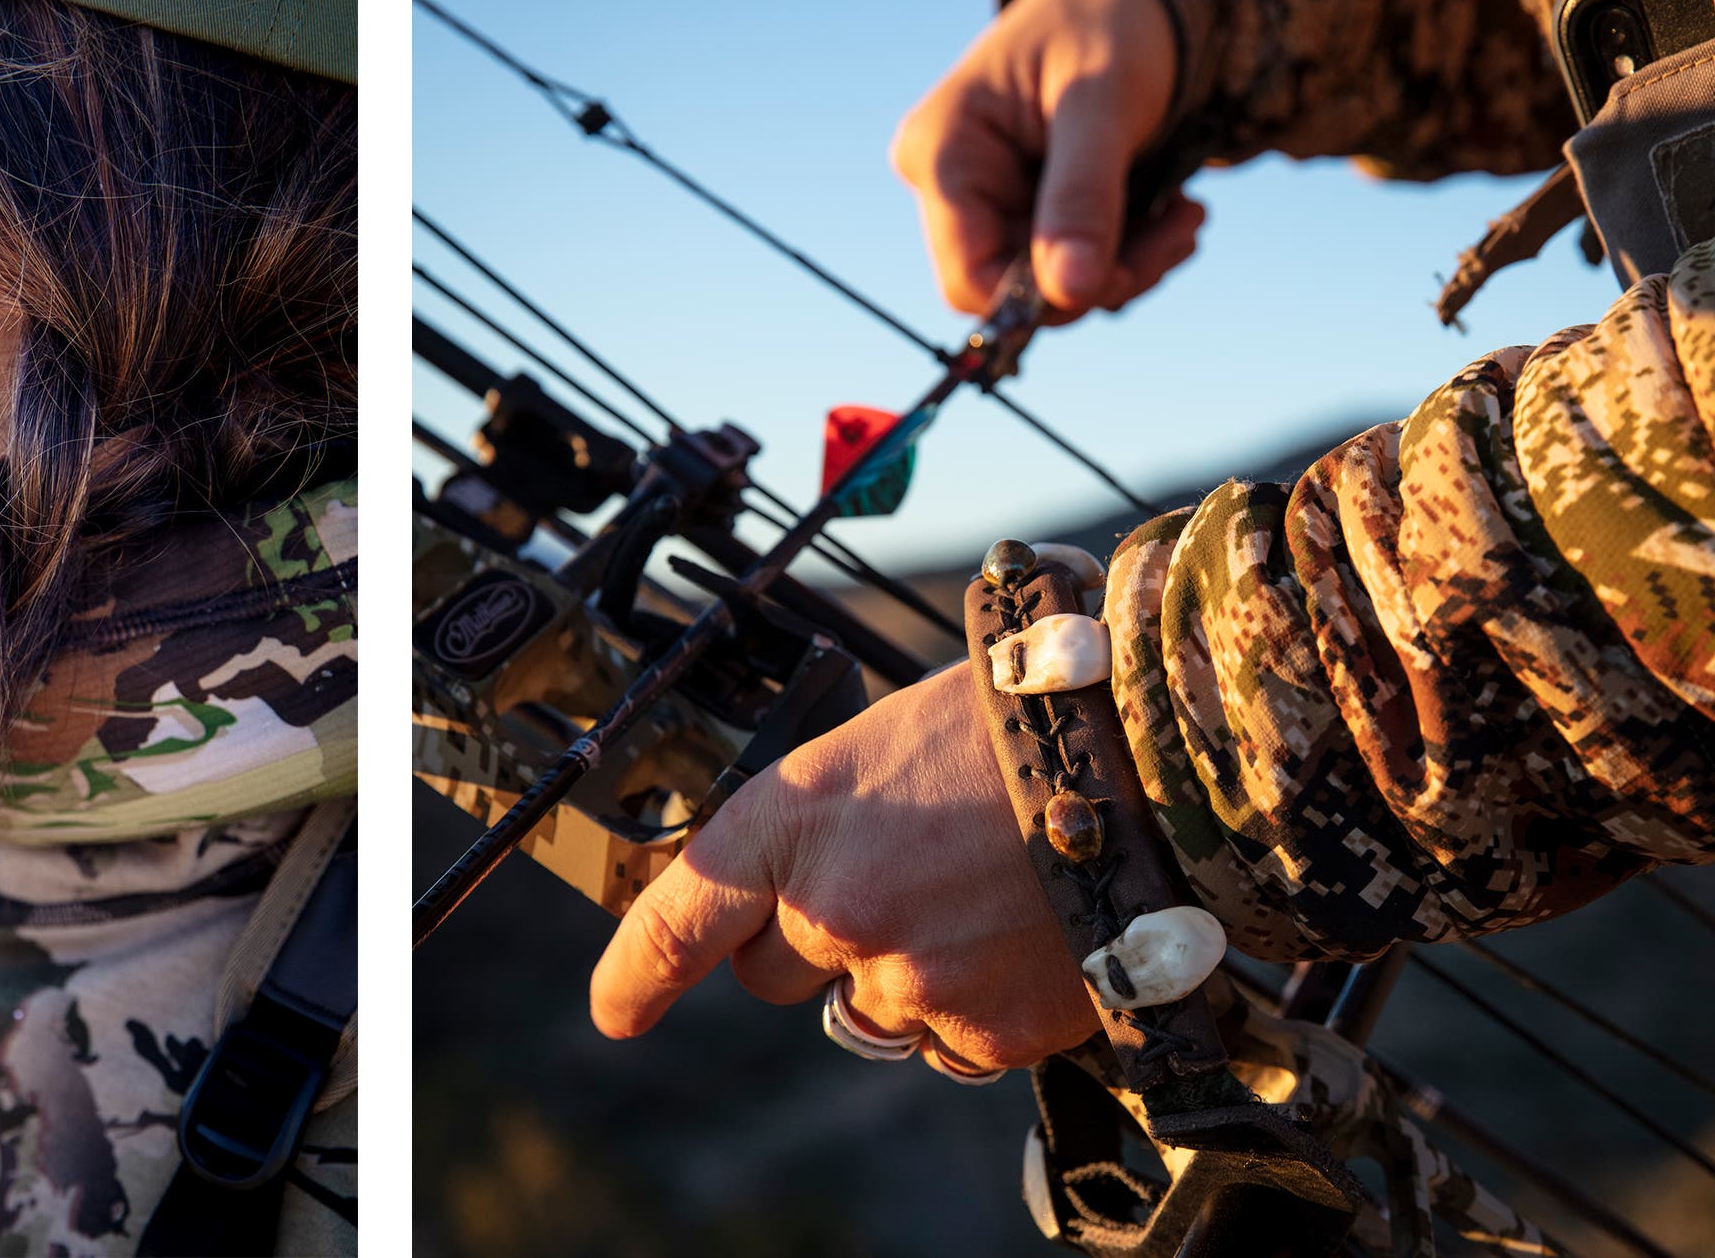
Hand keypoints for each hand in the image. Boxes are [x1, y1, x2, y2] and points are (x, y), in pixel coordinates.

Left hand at [589, 662, 1100, 1074]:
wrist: (1146, 752)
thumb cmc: (1006, 723)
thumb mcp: (872, 748)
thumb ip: (815, 833)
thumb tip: (794, 905)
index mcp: (792, 822)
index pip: (678, 920)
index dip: (635, 976)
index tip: (616, 1012)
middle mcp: (833, 912)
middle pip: (773, 974)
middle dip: (813, 940)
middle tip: (898, 875)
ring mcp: (909, 980)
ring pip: (871, 1007)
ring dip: (907, 967)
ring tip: (982, 888)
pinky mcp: (986, 1031)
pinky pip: (953, 1038)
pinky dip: (981, 999)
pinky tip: (1024, 930)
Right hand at [890, 0, 1205, 320]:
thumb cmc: (1107, 24)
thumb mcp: (1102, 104)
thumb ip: (1083, 196)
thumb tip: (1070, 292)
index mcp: (944, 152)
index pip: (969, 277)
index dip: (1044, 297)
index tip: (1128, 272)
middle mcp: (947, 181)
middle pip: (1013, 285)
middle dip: (1104, 274)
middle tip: (1181, 230)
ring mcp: (983, 196)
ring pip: (1047, 282)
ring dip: (1127, 263)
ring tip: (1183, 215)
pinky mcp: (1020, 204)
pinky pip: (1066, 260)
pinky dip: (1125, 249)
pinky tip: (1166, 211)